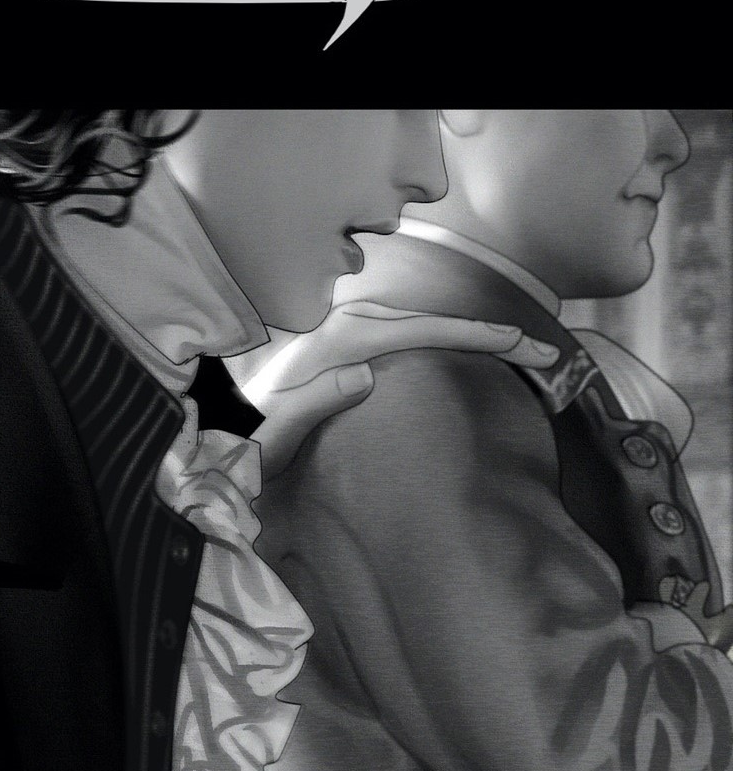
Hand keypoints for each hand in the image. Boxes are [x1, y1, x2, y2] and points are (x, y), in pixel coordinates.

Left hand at [246, 306, 558, 480]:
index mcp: (339, 348)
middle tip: (546, 353)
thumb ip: (312, 403)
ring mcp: (350, 337)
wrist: (224, 439)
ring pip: (428, 328)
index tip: (520, 344)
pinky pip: (413, 339)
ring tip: (525, 351)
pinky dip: (451, 343)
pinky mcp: (352, 351)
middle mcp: (348, 331)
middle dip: (493, 336)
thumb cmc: (251, 446)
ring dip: (475, 339)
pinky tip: (476, 353)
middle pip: (436, 324)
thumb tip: (364, 374)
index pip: (421, 332)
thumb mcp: (274, 437)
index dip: (475, 337)